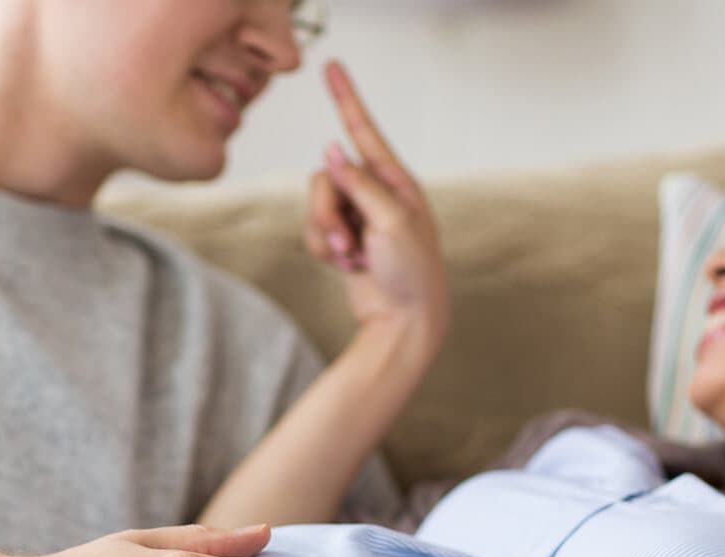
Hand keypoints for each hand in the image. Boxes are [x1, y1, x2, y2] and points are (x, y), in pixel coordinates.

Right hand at [306, 61, 447, 342]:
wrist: (403, 322)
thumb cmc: (412, 273)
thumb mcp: (392, 223)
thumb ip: (361, 185)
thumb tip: (333, 153)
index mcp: (397, 183)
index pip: (365, 132)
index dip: (347, 98)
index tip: (332, 66)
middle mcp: (375, 194)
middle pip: (325, 178)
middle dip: (326, 212)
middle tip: (347, 244)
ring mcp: (356, 217)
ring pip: (314, 205)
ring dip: (325, 235)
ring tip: (351, 259)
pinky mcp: (341, 239)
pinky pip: (312, 231)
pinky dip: (323, 250)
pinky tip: (348, 266)